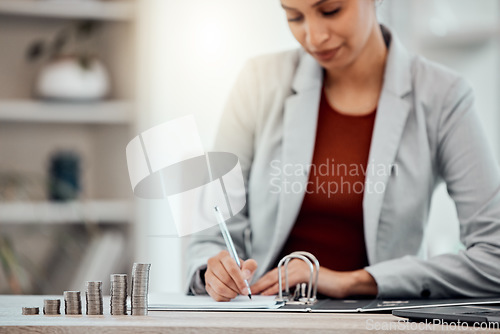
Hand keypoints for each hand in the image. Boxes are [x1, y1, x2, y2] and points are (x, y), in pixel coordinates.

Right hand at [205, 250, 256, 301]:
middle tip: (243, 291)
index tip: (246, 289)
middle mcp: (213, 263)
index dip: (240, 280)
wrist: (230, 274)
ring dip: (231, 293)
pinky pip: (216, 296)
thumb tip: (246, 274)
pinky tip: (230, 295)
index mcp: (223, 255)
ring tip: (236, 292)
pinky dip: (225, 298)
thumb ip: (250, 266)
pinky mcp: (207, 285)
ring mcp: (208, 275)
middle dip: (236, 288)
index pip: (231, 268)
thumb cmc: (239, 269)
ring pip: (219, 288)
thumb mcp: (247, 265)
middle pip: (225, 279)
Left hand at [251, 261, 377, 298]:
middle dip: (259, 283)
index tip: (253, 288)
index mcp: (293, 264)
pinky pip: (285, 282)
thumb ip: (290, 284)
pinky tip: (268, 293)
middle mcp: (294, 263)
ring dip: (264, 287)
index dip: (262, 281)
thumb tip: (276, 291)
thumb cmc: (325, 285)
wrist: (341, 283)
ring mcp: (298, 267)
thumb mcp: (304, 283)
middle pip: (272, 274)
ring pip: (277, 278)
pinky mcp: (303, 274)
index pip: (274, 273)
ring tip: (255, 293)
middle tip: (249, 290)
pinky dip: (275, 288)